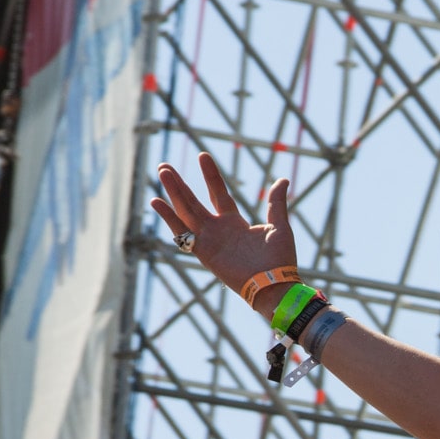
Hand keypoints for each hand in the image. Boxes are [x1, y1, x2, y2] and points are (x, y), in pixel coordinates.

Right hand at [150, 152, 297, 314]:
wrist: (274, 283)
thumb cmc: (279, 259)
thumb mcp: (279, 225)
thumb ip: (276, 202)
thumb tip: (283, 180)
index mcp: (235, 223)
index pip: (218, 193)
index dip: (211, 176)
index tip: (203, 156)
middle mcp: (218, 230)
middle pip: (194, 202)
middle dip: (179, 184)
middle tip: (164, 166)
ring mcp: (209, 240)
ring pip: (186, 212)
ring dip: (173, 192)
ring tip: (162, 172)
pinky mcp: (203, 252)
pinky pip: (182, 233)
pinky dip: (169, 217)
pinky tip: (156, 201)